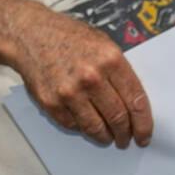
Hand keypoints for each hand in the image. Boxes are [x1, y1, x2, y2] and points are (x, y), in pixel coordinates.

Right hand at [10, 7, 152, 147]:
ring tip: (108, 137)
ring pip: (96, 127)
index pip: (135, 101)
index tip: (144, 135)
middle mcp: (91, 77)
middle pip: (117, 118)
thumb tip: (132, 102)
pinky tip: (86, 123)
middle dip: (125, 134)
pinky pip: (74, 125)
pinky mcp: (52, 103)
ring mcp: (70, 92)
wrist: (30, 35)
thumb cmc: (68, 37)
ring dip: (105, 137)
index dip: (143, 123)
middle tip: (126, 139)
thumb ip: (118, 71)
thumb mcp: (102, 43)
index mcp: (110, 59)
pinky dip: (83, 128)